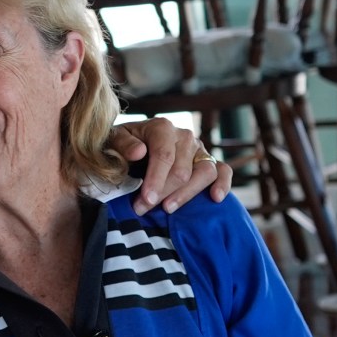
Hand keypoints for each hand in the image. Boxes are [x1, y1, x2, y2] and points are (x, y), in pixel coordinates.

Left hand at [110, 117, 232, 211]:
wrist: (130, 145)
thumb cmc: (121, 146)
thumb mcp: (113, 140)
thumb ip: (123, 145)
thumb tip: (139, 152)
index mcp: (162, 127)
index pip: (164, 156)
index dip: (156, 181)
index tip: (145, 201)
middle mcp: (184, 136)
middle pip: (182, 170)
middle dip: (162, 192)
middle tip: (142, 208)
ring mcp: (199, 148)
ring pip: (205, 172)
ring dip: (187, 194)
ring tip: (168, 208)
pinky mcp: (207, 161)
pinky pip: (223, 170)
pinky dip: (223, 184)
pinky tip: (215, 198)